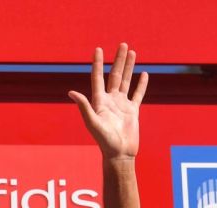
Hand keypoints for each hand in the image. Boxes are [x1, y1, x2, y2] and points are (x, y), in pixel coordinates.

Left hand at [68, 43, 146, 160]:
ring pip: (126, 81)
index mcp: (99, 102)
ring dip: (129, 67)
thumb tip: (71, 92)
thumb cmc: (104, 141)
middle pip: (114, 75)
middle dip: (118, 60)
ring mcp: (122, 105)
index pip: (98, 78)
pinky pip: (138, 94)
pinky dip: (141, 84)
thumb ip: (84, 106)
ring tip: (132, 52)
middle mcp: (110, 101)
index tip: (98, 49)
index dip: (98, 63)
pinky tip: (144, 74)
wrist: (119, 154)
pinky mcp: (133, 111)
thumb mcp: (92, 122)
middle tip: (122, 44)